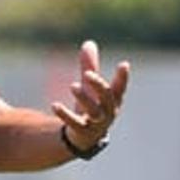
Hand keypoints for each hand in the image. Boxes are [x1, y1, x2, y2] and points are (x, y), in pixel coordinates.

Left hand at [51, 40, 129, 154]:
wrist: (85, 137)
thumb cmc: (92, 106)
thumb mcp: (90, 87)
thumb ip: (90, 66)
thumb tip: (88, 43)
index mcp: (113, 100)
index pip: (120, 88)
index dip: (122, 77)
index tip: (124, 64)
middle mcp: (108, 112)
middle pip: (107, 98)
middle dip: (99, 85)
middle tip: (87, 74)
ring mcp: (96, 124)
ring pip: (93, 111)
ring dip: (84, 98)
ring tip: (72, 86)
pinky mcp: (82, 132)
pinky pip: (74, 123)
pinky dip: (65, 114)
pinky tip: (55, 105)